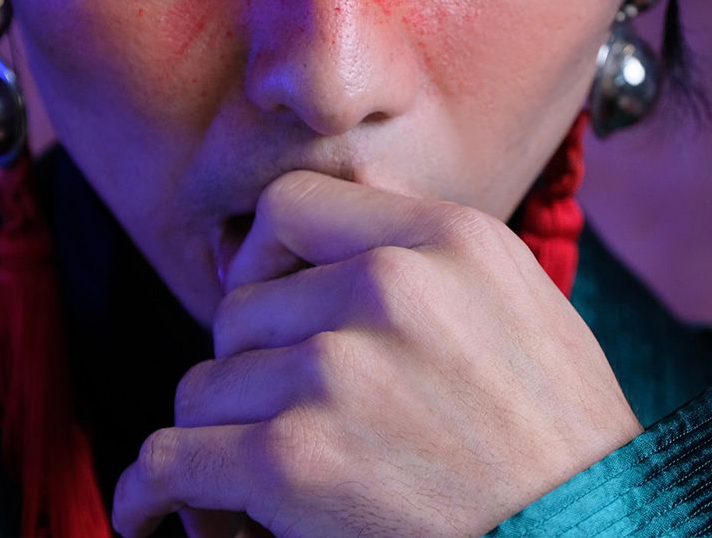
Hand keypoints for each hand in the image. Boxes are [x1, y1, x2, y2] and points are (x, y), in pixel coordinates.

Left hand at [113, 172, 641, 537]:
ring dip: (219, 431)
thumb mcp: (515, 300)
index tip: (264, 301)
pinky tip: (151, 508)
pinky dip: (151, 488)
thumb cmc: (560, 435)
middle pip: (240, 305)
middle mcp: (388, 286)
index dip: (259, 255)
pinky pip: (175, 456)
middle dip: (248, 362)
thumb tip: (330, 230)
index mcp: (444, 238)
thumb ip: (425, 250)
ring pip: (207, 382)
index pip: (290, 204)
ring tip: (244, 472)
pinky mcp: (297, 459)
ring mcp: (338, 368)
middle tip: (273, 411)